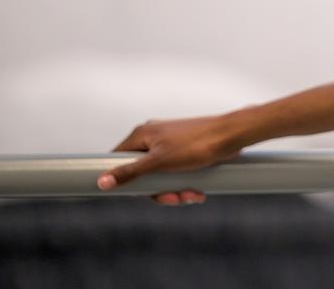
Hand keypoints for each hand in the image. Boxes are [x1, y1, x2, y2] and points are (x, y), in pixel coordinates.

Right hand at [96, 114, 243, 205]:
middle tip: (173, 198)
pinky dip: (183, 185)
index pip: (117, 159)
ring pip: (161, 177)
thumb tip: (102, 182)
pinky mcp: (184, 153)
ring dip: (174, 191)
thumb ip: (129, 173)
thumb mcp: (159, 162)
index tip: (134, 194)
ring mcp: (169, 145)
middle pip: (141, 174)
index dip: (121, 179)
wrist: (231, 136)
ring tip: (191, 196)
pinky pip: (176, 174)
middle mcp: (153, 137)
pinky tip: (197, 192)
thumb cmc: (195, 145)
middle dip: (158, 191)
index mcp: (142, 134)